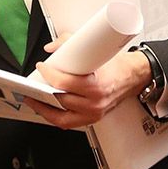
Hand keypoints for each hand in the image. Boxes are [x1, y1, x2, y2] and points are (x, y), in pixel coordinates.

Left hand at [23, 49, 149, 128]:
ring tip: (34, 100)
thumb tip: (52, 48)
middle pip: (60, 100)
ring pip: (61, 117)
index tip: (42, 67)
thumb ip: (70, 45)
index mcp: (96, 85)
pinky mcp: (93, 118)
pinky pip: (69, 123)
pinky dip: (56, 117)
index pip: (64, 83)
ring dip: (45, 109)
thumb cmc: (119, 66)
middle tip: (33, 84)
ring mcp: (94, 113)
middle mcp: (95, 102)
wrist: (134, 76)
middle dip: (42, 92)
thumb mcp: (95, 51)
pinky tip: (48, 110)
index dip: (49, 75)